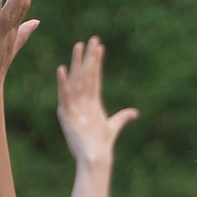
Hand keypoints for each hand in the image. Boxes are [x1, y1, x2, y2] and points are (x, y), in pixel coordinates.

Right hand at [55, 36, 138, 172]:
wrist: (94, 157)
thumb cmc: (101, 144)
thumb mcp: (113, 127)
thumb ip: (123, 117)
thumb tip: (135, 113)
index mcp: (92, 102)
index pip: (95, 77)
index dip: (98, 62)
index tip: (100, 47)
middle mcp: (82, 101)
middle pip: (86, 74)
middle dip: (88, 57)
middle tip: (91, 39)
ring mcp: (74, 106)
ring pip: (76, 79)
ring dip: (77, 63)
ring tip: (79, 46)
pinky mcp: (67, 113)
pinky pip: (65, 95)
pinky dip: (63, 83)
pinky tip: (62, 69)